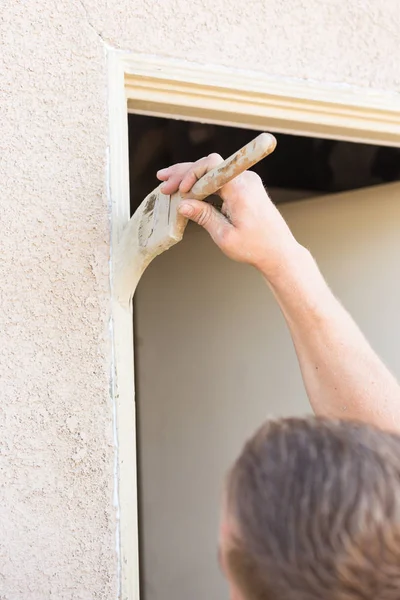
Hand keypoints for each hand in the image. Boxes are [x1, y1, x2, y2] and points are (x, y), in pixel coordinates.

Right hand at [157, 153, 301, 279]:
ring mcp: (246, 182)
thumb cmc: (255, 247)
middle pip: (209, 166)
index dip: (190, 173)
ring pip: (213, 172)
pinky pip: (220, 180)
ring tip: (168, 181)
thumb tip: (182, 204)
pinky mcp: (246, 188)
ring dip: (191, 177)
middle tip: (163, 183)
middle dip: (184, 174)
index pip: (211, 165)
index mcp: (240, 189)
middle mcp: (245, 180)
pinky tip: (186, 188)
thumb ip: (203, 217)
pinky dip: (203, 184)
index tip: (178, 189)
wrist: (279, 251)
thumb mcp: (225, 236)